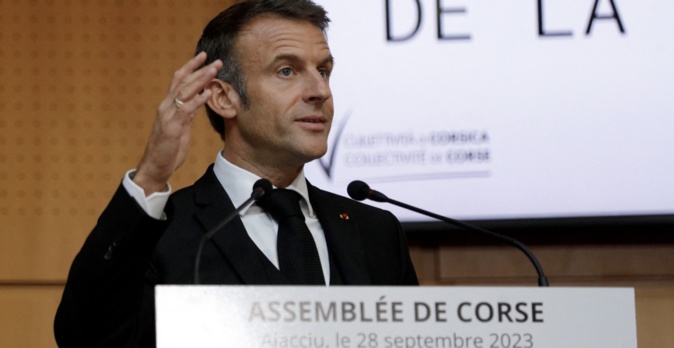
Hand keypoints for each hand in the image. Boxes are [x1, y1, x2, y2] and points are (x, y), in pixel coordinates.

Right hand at [133, 52, 222, 194]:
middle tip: (216, 61)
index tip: (203, 56)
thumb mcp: (180, 126)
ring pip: (185, 92)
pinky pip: (186, 110)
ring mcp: (168, 116)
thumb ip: (187, 113)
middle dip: (200, 70)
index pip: (178, 79)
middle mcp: (166, 106)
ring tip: (214, 71)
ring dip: (201, 80)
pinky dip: (197, 101)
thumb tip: (198, 101)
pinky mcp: (172, 128)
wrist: (155, 166)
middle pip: (183, 82)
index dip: (190, 66)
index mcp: (168, 105)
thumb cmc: (168, 148)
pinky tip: (207, 94)